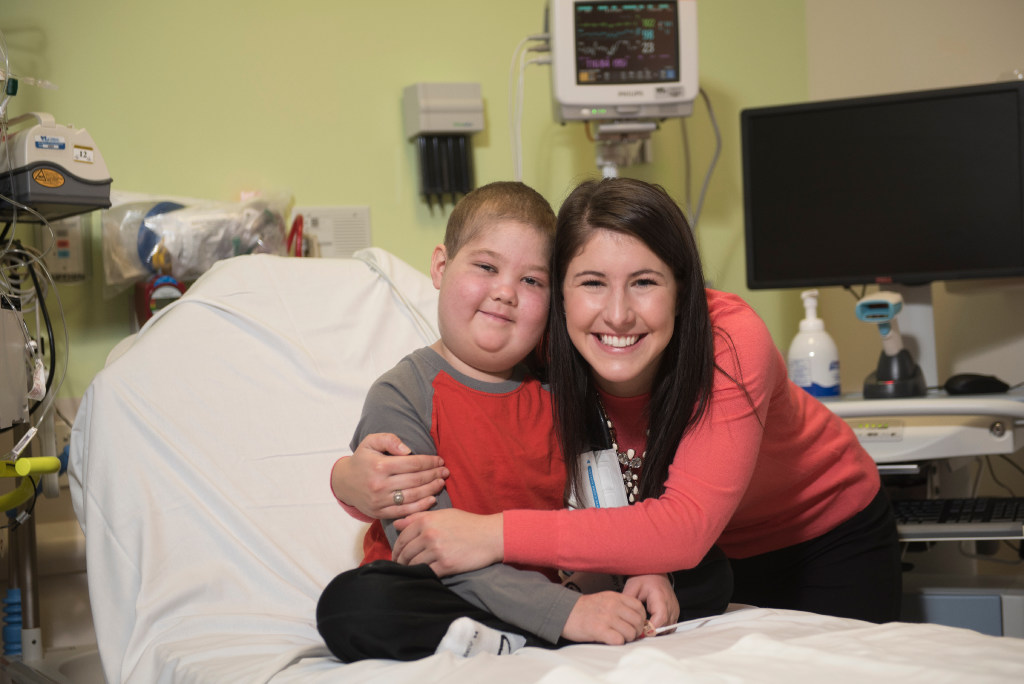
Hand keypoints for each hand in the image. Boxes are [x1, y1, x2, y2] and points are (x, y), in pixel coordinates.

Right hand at [331, 433, 447, 518]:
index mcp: (380, 465)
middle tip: (445, 472)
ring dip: (431, 489)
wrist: (344, 483)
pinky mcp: (380, 512)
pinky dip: (421, 506)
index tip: (440, 460)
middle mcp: (380, 484)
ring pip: (413, 496)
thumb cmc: (362, 459)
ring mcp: (380, 500)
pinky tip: (432, 499)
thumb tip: (408, 450)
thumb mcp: (370, 442)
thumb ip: (389, 440)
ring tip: (441, 483)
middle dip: (434, 475)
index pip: (412, 463)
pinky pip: (405, 511)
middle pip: (416, 480)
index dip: (429, 462)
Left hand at [392, 509, 502, 575]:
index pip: (402, 538)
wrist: (491, 535)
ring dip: (410, 570)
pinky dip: (423, 575)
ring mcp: (437, 550)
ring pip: (414, 564)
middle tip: (400, 567)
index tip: (397, 555)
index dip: (396, 549)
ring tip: (410, 572)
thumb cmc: (468, 523)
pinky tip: (423, 576)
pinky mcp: (446, 565)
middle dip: (400, 561)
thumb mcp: (443, 514)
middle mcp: (429, 535)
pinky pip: (427, 573)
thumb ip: (418, 517)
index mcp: (426, 520)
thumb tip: (396, 524)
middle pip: (405, 553)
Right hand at [561, 591, 646, 644]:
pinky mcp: (599, 630)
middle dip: (636, 631)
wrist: (565, 612)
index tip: (635, 624)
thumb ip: (619, 606)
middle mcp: (613, 606)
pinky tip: (610, 640)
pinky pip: (619, 640)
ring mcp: (606, 617)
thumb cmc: (585, 609)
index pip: (639, 607)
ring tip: (618, 638)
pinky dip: (617, 643)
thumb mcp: (604, 599)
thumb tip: (636, 621)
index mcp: (615, 597)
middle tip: (628, 635)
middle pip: (638, 621)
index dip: (640, 618)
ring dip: (627, 638)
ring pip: (630, 632)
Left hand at [623, 574, 678, 630]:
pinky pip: (669, 627)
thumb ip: (628, 603)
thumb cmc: (643, 578)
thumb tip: (623, 619)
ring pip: (668, 629)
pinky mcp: (674, 613)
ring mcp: (674, 610)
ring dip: (656, 631)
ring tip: (643, 627)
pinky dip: (660, 628)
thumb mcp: (632, 587)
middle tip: (637, 630)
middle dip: (651, 632)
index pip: (660, 619)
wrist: (654, 572)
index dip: (650, 628)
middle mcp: (671, 605)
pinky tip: (649, 624)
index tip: (638, 631)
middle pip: (664, 627)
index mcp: (661, 597)